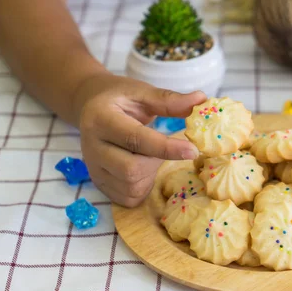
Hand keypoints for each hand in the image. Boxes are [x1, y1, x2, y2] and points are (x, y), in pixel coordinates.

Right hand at [74, 73, 205, 206]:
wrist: (90, 106)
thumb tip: (202, 100)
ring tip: (148, 155)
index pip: (135, 139)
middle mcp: (91, 147)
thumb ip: (170, 100)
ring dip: (150, 175)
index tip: (193, 150)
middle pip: (130, 169)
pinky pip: (127, 198)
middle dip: (156, 162)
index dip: (167, 147)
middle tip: (160, 148)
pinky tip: (142, 169)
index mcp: (101, 119)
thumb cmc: (120, 99)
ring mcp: (93, 168)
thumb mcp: (142, 92)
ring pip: (130, 186)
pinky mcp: (98, 183)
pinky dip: (142, 187)